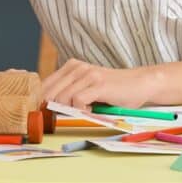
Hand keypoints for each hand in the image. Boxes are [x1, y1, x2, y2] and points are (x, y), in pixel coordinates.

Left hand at [41, 59, 162, 110]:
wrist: (140, 83)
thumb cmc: (113, 90)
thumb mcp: (87, 87)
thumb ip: (69, 92)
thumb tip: (46, 108)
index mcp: (72, 66)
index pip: (44, 85)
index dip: (41, 102)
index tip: (46, 114)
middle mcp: (78, 67)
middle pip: (49, 93)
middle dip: (53, 109)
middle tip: (66, 116)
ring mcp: (88, 74)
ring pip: (62, 98)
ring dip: (70, 110)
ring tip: (84, 110)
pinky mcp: (99, 84)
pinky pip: (77, 101)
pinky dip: (81, 110)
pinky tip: (91, 109)